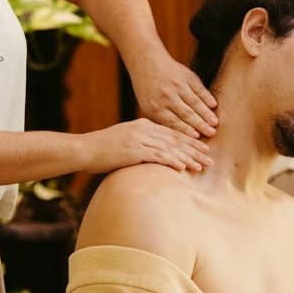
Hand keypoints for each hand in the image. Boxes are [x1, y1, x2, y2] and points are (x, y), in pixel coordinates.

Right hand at [77, 118, 212, 173]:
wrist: (84, 149)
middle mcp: (144, 129)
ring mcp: (139, 139)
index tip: (202, 148)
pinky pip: (157, 156)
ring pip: (170, 148)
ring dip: (188, 157)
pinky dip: (172, 161)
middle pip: (175, 139)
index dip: (189, 141)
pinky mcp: (133, 150)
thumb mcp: (125, 140)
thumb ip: (141, 143)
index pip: (172, 132)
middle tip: (209, 158)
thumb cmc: (102, 149)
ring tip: (202, 165)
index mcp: (143, 124)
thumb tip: (154, 153)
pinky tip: (183, 167)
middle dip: (194, 149)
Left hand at [128, 53, 218, 137]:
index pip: (174, 122)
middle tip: (211, 133)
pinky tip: (213, 105)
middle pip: (187, 114)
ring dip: (206, 113)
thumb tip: (180, 137)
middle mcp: (166, 96)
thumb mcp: (148, 106)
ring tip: (215, 123)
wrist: (147, 63)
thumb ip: (162, 120)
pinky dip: (207, 97)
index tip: (197, 137)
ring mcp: (177, 85)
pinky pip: (199, 89)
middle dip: (200, 125)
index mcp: (155, 107)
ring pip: (195, 102)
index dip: (187, 130)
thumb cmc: (148, 90)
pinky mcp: (186, 76)